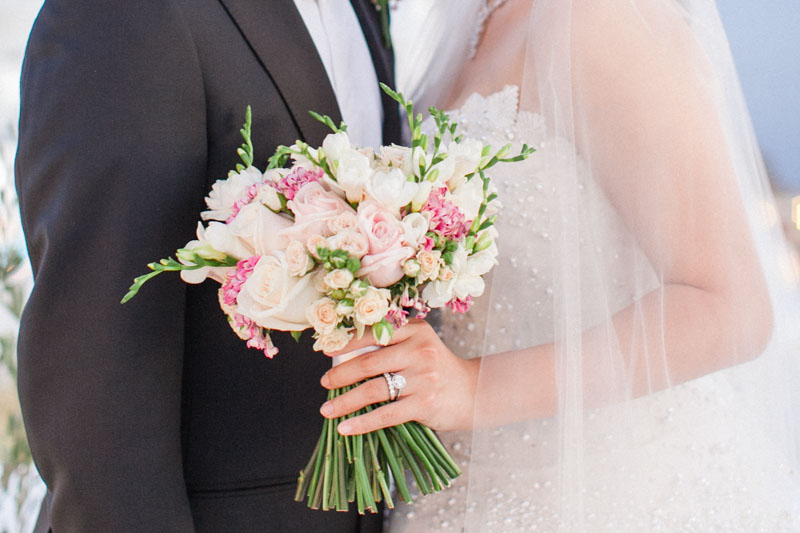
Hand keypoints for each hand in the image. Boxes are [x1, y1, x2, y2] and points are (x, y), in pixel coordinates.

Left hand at [319, 319, 479, 434]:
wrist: (473, 392)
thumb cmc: (436, 369)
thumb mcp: (419, 346)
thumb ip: (390, 345)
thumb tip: (344, 356)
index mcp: (415, 331)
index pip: (374, 332)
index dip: (346, 341)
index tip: (325, 348)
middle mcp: (420, 351)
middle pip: (369, 361)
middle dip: (341, 374)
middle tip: (324, 382)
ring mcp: (423, 378)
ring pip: (374, 389)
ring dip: (345, 401)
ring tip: (327, 409)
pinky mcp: (424, 404)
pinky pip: (386, 414)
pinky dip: (362, 423)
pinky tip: (345, 428)